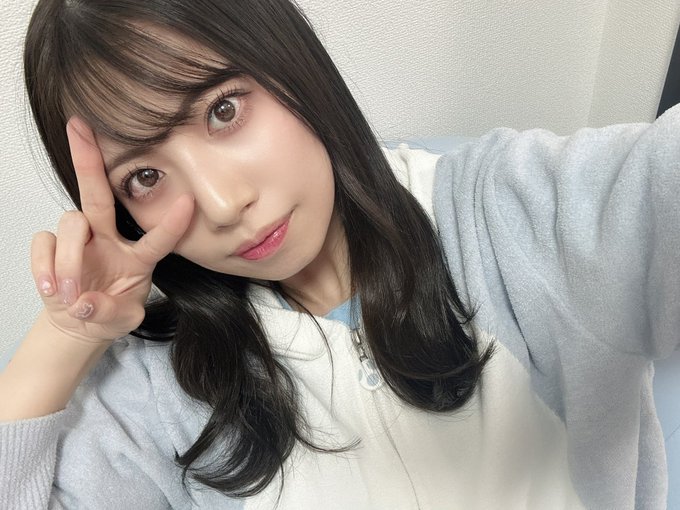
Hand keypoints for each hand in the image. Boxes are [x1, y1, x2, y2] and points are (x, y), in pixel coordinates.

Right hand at [30, 118, 193, 343]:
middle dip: (89, 160)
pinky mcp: (51, 248)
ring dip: (70, 260)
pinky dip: (45, 267)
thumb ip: (112, 312)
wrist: (79, 321)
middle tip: (79, 127)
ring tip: (70, 294)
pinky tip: (52, 290)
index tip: (190, 200)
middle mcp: (109, 238)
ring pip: (72, 222)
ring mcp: (79, 240)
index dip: (173, 223)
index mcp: (139, 256)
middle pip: (99, 194)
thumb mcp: (122, 319)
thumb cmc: (110, 310)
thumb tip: (86, 303)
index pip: (158, 238)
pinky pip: (44, 243)